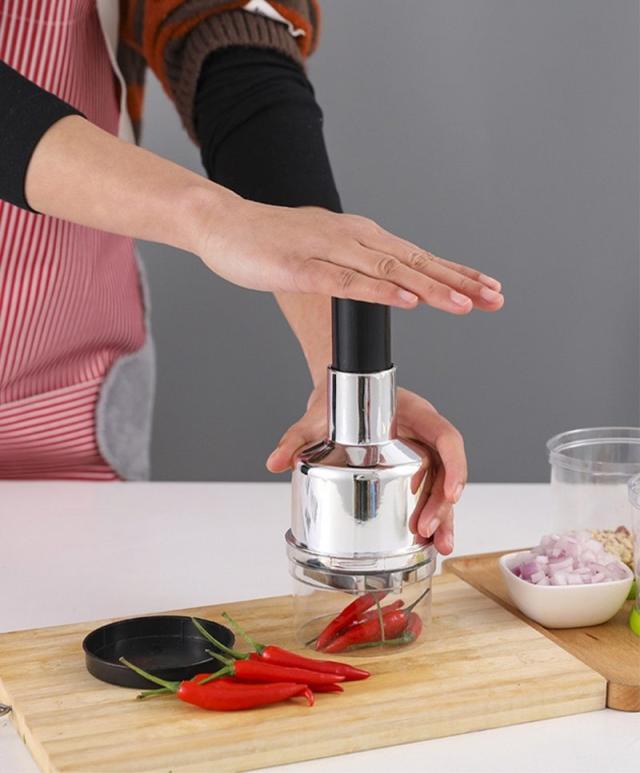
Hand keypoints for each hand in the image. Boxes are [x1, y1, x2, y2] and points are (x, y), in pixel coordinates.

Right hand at [197, 200, 502, 313]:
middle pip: (415, 263)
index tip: (488, 289)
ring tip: (464, 305)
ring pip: (389, 271)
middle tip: (494, 298)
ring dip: (430, 288)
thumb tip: (384, 284)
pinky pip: (347, 281)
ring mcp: (329, 250)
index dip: (455, 274)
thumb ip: (353, 267)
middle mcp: (353, 238)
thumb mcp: (322, 251)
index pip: (417, 257)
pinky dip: (380, 292)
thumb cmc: (269, 242)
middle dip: (458, 282)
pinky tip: (407, 301)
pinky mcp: (303, 266)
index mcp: (360, 237)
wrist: (222, 223)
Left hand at [266, 385, 465, 554]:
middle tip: (427, 530)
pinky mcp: (411, 471)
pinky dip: (430, 517)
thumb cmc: (336, 401)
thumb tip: (275, 461)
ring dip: (443, 518)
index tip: (453, 492)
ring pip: (441, 487)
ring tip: (438, 546)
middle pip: (447, 470)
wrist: (334, 398)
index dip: (456, 466)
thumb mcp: (317, 418)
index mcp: (414, 414)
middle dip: (443, 504)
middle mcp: (423, 434)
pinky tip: (428, 543)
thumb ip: (297, 437)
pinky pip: (428, 494)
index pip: (446, 437)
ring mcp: (421, 454)